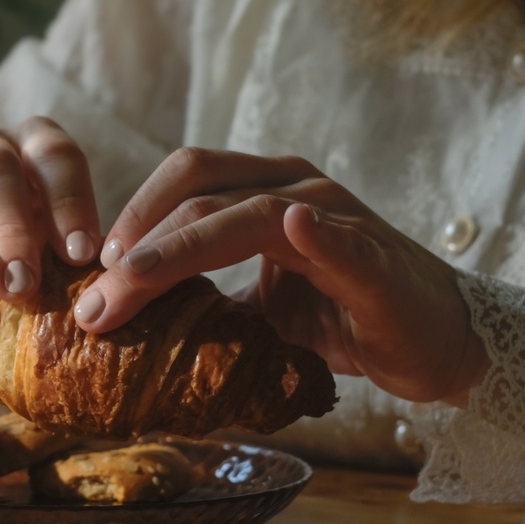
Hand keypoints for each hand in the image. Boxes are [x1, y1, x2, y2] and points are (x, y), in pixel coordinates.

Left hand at [73, 148, 487, 405]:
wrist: (431, 341)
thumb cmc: (344, 317)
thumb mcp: (261, 310)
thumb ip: (209, 303)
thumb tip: (137, 329)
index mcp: (265, 194)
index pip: (188, 182)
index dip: (134, 213)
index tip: (93, 268)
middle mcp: (297, 191)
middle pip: (202, 193)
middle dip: (140, 242)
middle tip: (96, 295)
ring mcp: (338, 220)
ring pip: (250, 213)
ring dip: (183, 248)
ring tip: (134, 275)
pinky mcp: (373, 261)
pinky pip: (342, 241)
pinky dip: (319, 234)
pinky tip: (296, 229)